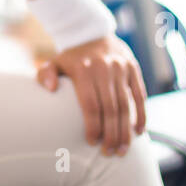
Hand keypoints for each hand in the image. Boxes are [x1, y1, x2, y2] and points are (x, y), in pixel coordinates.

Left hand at [36, 34, 146, 156]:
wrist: (91, 32)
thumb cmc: (71, 57)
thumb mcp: (53, 62)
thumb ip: (45, 74)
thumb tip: (51, 89)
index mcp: (83, 69)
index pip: (90, 104)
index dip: (92, 126)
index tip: (92, 142)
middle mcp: (104, 68)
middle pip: (110, 109)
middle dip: (110, 134)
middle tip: (108, 152)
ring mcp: (121, 68)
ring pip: (126, 105)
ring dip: (125, 130)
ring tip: (122, 150)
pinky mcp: (133, 68)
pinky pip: (140, 95)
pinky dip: (140, 115)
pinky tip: (138, 132)